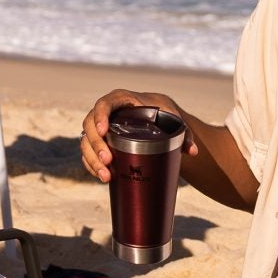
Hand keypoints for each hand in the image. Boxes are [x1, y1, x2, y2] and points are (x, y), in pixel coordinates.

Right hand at [78, 90, 194, 182]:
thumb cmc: (163, 113)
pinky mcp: (99, 143)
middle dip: (96, 145)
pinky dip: (92, 166)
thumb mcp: (173, 118)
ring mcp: (100, 128)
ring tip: (106, 176)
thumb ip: (184, 133)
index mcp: (121, 100)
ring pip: (86, 142)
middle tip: (108, 161)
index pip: (104, 104)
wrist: (157, 118)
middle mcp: (106, 113)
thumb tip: (192, 151)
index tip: (104, 131)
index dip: (99, 117)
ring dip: (92, 160)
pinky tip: (102, 177)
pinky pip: (88, 154)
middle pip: (90, 125)